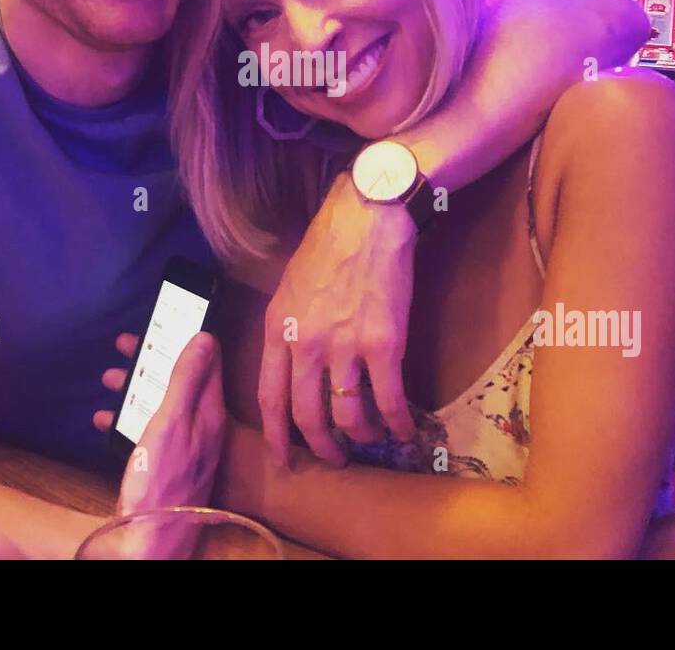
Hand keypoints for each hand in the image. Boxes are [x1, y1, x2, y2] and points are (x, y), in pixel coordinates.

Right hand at [93, 332, 226, 517]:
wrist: (150, 538)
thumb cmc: (159, 480)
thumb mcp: (171, 421)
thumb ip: (187, 380)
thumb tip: (206, 337)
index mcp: (210, 412)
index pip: (208, 361)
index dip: (187, 335)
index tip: (167, 317)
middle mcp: (203, 427)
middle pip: (181, 380)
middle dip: (154, 359)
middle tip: (126, 345)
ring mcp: (186, 446)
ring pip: (163, 402)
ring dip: (136, 386)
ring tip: (110, 377)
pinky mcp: (169, 463)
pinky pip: (151, 428)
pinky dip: (130, 417)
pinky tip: (106, 418)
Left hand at [258, 172, 417, 466]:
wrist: (369, 217)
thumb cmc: (330, 244)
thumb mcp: (289, 285)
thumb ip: (288, 327)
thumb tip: (292, 363)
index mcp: (278, 328)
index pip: (269, 396)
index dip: (277, 434)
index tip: (283, 457)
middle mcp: (306, 344)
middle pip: (306, 416)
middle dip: (322, 446)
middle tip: (335, 458)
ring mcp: (345, 346)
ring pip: (348, 416)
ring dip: (361, 436)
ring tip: (371, 439)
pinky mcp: (384, 344)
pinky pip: (390, 400)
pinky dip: (398, 422)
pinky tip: (405, 429)